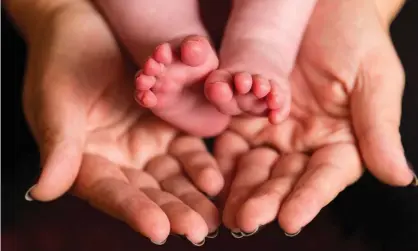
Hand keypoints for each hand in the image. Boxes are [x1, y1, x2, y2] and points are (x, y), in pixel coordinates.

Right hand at [17, 1, 222, 242]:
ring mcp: (144, 145)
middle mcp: (118, 160)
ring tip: (214, 216)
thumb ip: (58, 146)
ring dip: (193, 196)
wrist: (84, 27)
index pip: (111, 193)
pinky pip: (186, 150)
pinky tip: (215, 179)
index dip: (134, 211)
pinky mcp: (166, 127)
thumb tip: (44, 190)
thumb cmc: (62, 61)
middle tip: (198, 230)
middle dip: (173, 211)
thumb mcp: (56, 101)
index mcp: (86, 161)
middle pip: (147, 192)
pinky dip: (200, 165)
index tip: (159, 230)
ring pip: (171, 177)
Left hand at [215, 0, 414, 234]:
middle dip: (265, 199)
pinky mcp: (246, 115)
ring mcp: (273, 131)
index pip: (324, 177)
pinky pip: (232, 140)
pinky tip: (210, 175)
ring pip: (254, 166)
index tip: (291, 220)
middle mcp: (305, 143)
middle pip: (284, 178)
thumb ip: (379, 129)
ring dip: (239, 188)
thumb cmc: (356, 37)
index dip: (308, 199)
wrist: (320, 6)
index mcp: (340, 141)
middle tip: (247, 220)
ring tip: (226, 210)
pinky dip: (221, 158)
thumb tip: (400, 177)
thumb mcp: (374, 79)